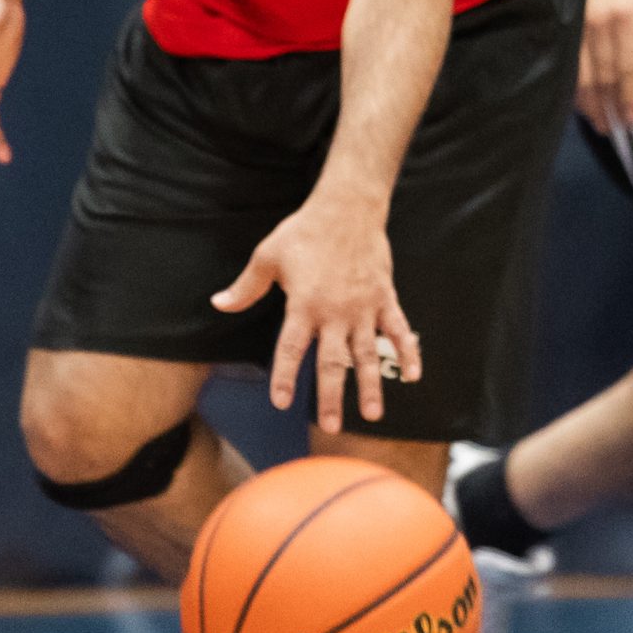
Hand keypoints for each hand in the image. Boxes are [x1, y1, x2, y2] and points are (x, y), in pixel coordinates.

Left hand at [213, 190, 420, 430]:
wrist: (349, 206)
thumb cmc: (305, 231)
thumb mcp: (268, 255)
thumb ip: (246, 287)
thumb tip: (218, 303)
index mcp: (304, 304)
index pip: (291, 349)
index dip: (286, 376)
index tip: (281, 402)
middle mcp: (335, 311)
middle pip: (333, 362)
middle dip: (331, 396)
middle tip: (330, 426)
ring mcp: (364, 307)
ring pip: (368, 353)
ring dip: (370, 385)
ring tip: (372, 414)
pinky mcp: (384, 297)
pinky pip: (399, 329)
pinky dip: (409, 351)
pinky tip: (414, 376)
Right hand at [577, 0, 632, 132]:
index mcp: (629, 14)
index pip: (632, 65)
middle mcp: (600, 22)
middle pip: (606, 76)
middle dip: (612, 107)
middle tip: (619, 131)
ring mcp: (576, 25)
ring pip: (583, 75)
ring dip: (591, 104)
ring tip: (601, 125)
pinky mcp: (561, 26)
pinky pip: (566, 65)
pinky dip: (574, 89)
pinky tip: (582, 104)